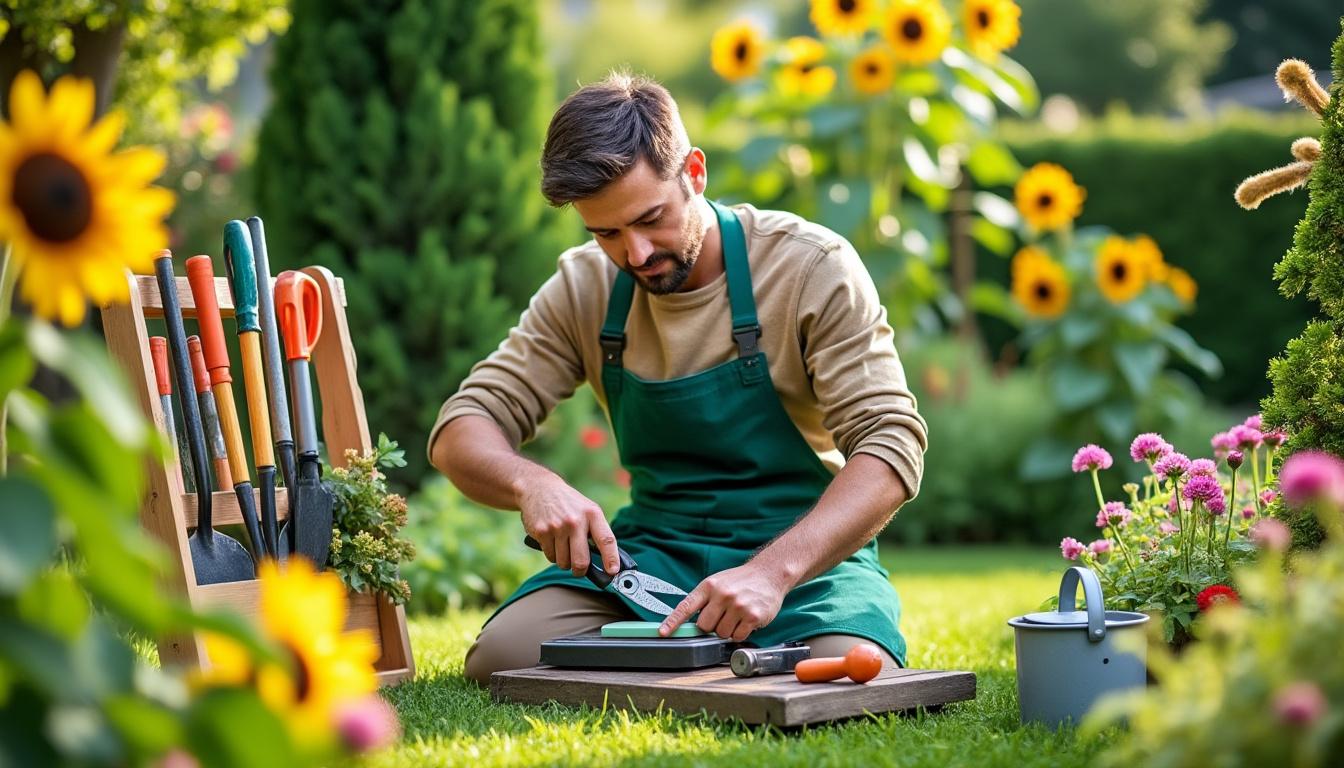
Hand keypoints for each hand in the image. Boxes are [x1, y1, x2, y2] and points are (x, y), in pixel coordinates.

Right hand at [519, 473, 618, 577]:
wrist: (539, 488)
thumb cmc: (569, 504)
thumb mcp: (588, 510)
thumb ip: (597, 531)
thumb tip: (608, 561)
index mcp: (592, 514)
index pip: (606, 540)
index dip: (611, 558)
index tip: (613, 571)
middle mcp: (575, 521)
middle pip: (581, 561)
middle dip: (580, 570)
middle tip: (579, 569)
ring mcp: (557, 527)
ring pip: (564, 562)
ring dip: (564, 561)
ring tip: (563, 546)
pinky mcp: (542, 532)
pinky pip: (550, 557)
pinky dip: (552, 554)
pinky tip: (552, 541)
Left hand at [659, 562, 789, 641]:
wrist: (769, 573)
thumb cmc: (741, 580)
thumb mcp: (718, 583)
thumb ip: (704, 600)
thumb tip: (688, 622)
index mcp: (709, 586)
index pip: (686, 606)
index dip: (673, 621)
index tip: (663, 633)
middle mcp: (722, 594)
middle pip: (704, 626)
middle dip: (711, 626)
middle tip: (722, 616)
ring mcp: (738, 605)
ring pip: (721, 634)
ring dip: (727, 630)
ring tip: (736, 615)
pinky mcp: (752, 616)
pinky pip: (737, 637)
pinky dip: (740, 633)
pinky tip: (746, 620)